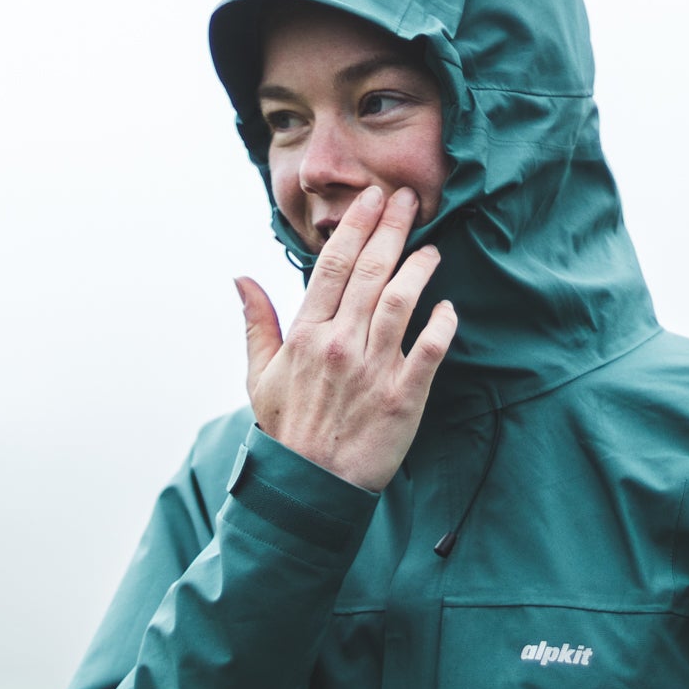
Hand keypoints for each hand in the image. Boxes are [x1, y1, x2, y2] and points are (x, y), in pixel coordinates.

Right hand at [236, 186, 454, 492]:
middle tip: (410, 199)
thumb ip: (256, 323)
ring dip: (419, 268)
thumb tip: (241, 278)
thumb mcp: (259, 377)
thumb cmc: (286, 431)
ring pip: (400, 302)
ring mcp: (373, 370)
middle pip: (369, 272)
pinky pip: (430, 350)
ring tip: (432, 247)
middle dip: (392, 229)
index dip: (355, 227)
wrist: (309, 489)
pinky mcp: (404, 397)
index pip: (332, 266)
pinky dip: (442, 324)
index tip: (372, 199)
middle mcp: (339, 345)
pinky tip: (447, 306)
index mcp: (306, 336)